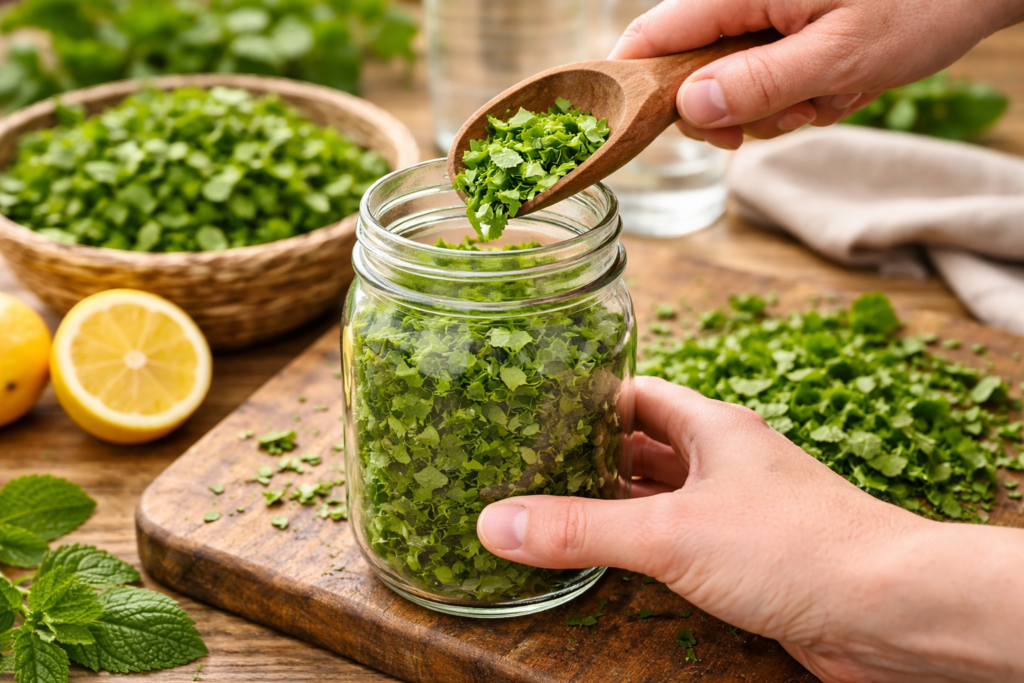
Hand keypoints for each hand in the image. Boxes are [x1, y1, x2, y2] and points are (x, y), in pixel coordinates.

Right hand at [477, 377, 1023, 681]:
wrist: (890, 610)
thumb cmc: (798, 548)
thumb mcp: (669, 533)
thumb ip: (581, 529)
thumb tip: (497, 522)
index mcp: (712, 428)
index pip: (637, 393)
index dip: (588, 398)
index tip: (538, 410)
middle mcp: (728, 461)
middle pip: (647, 446)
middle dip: (593, 457)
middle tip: (534, 467)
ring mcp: (742, 509)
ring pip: (666, 496)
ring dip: (620, 504)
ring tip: (561, 511)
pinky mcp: (751, 558)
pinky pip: (685, 541)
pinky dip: (649, 547)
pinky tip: (618, 562)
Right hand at [608, 0, 1023, 148]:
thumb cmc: (920, 4)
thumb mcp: (840, 57)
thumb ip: (760, 83)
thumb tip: (691, 108)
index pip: (651, 35)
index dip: (635, 84)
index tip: (646, 129)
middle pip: (687, 70)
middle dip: (730, 112)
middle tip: (781, 120)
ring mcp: (764, 17)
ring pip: (730, 84)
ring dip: (775, 109)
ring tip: (830, 96)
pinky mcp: (786, 31)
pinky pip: (766, 80)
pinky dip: (798, 98)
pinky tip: (838, 88)